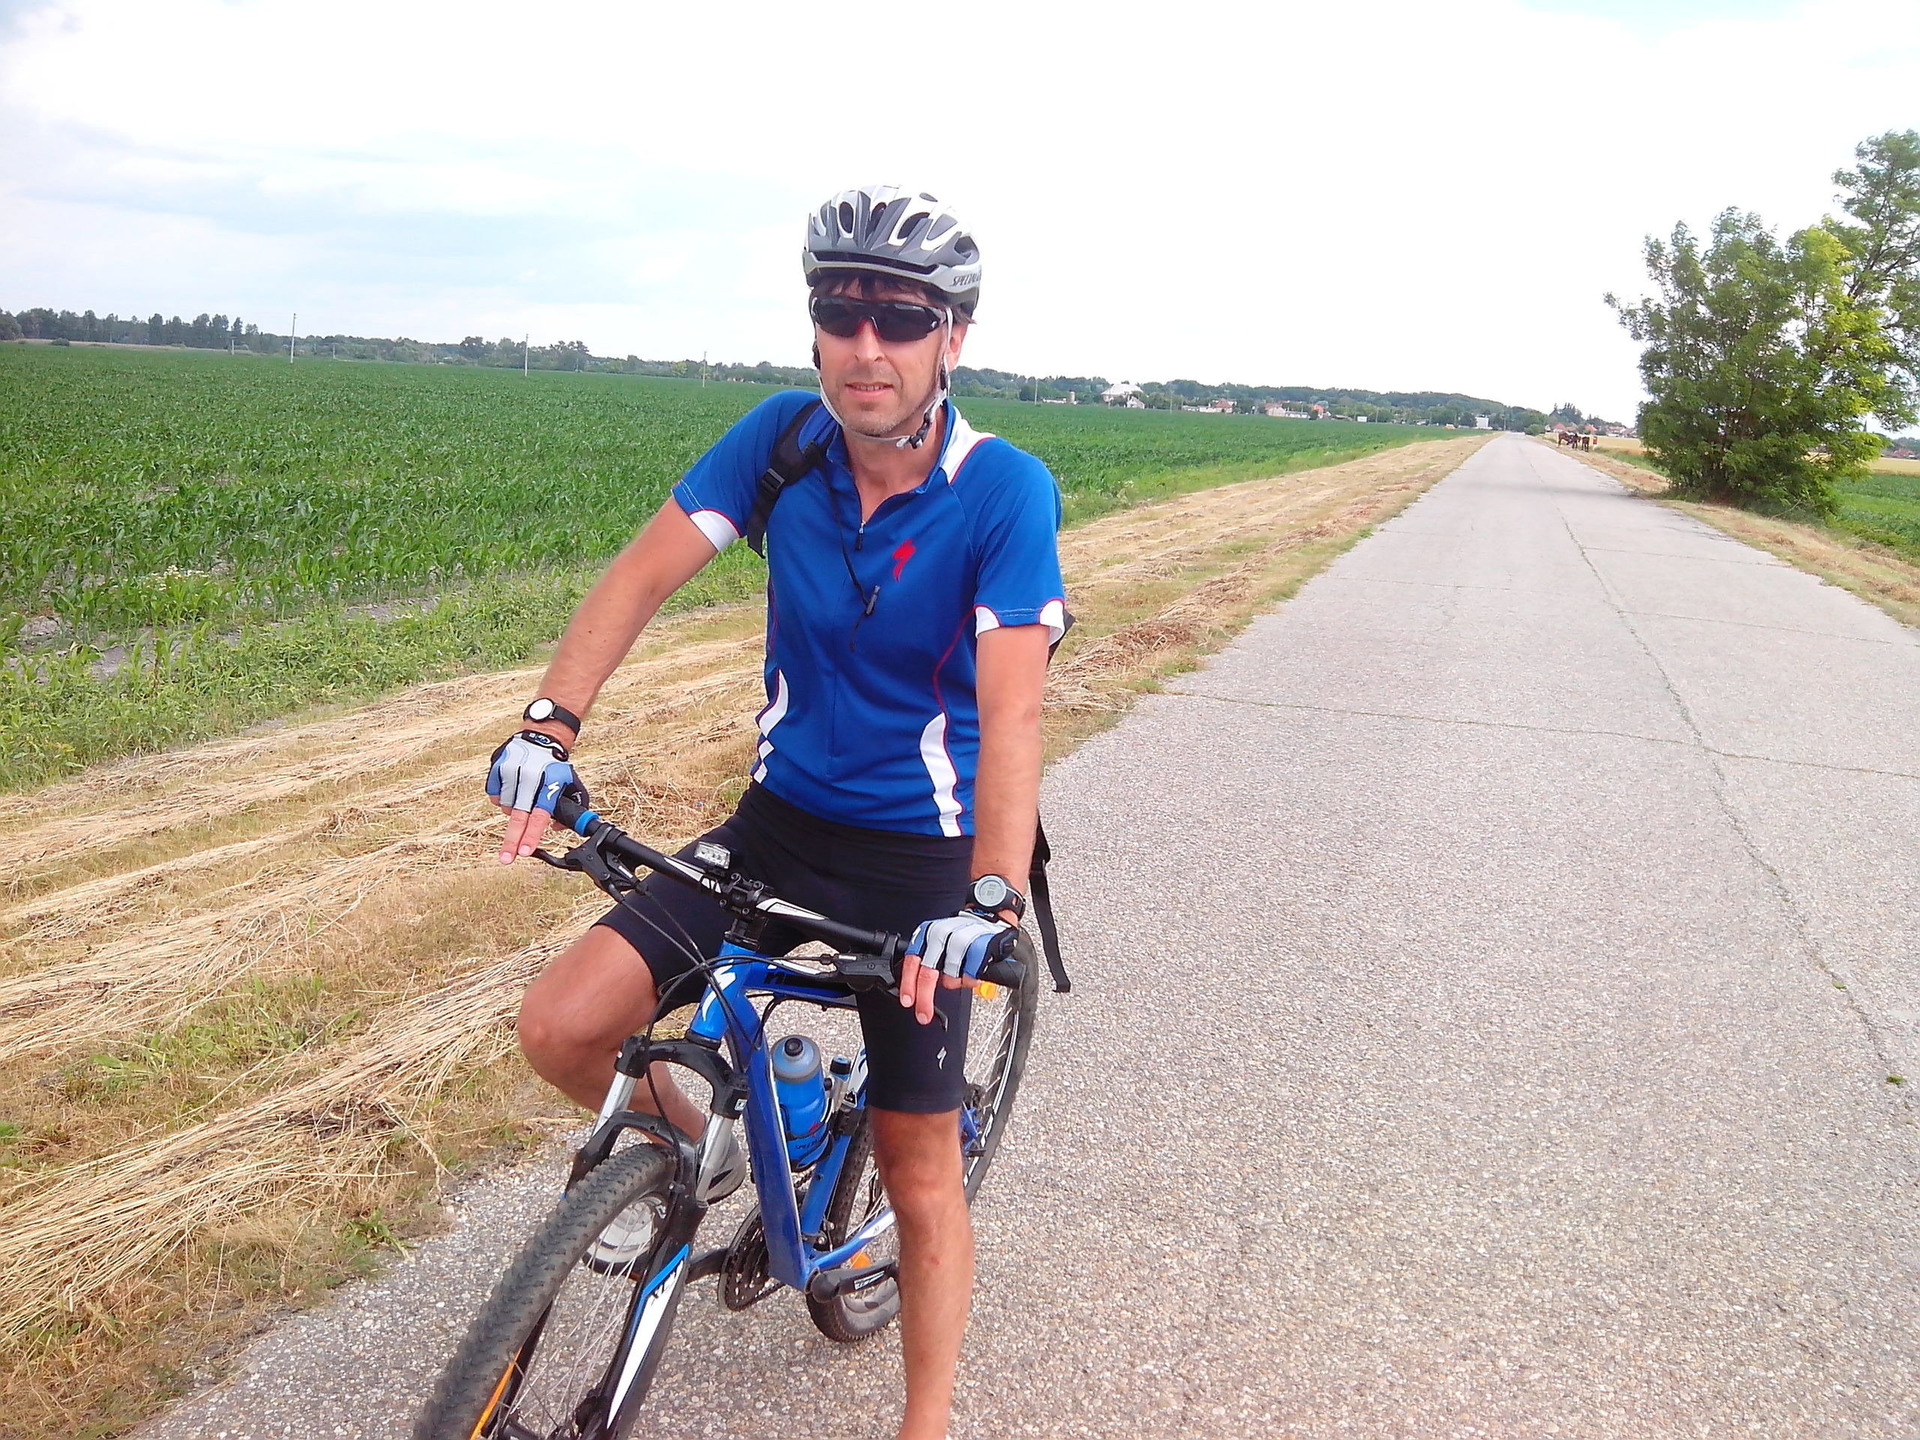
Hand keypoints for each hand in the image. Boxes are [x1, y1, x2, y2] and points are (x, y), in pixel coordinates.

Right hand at [486, 730, 582, 863]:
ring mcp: (510, 771)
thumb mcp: (571, 784)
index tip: (525, 851)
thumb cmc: (556, 767)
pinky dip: (501, 799)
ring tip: (523, 800)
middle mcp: (529, 777)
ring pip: (505, 807)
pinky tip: (513, 790)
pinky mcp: (496, 767)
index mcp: (549, 783)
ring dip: (513, 812)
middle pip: (518, 816)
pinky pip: (494, 795)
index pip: (540, 815)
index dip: (531, 835)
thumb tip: (557, 829)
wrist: (542, 736)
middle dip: (512, 841)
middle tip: (507, 859)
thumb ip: (572, 808)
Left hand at [900, 911, 1011, 1024]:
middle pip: (928, 974)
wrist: (990, 916)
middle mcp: (941, 934)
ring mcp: (961, 940)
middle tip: (923, 1015)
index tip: (908, 1001)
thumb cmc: (962, 933)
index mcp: (927, 933)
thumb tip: (914, 988)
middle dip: (924, 999)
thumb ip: (925, 960)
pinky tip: (974, 970)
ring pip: (950, 979)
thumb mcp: (937, 940)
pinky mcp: (980, 948)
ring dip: (955, 982)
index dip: (908, 985)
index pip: (912, 962)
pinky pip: (969, 978)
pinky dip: (971, 980)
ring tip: (962, 971)